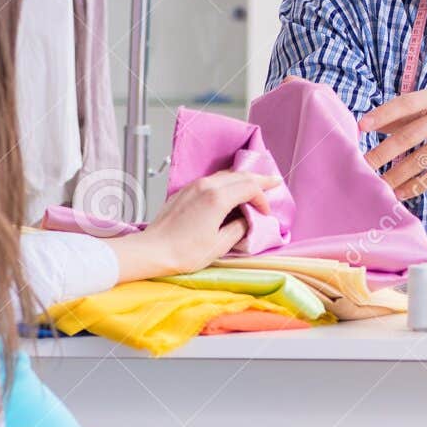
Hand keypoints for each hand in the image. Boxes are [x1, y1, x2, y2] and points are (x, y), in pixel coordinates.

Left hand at [109, 168, 282, 280]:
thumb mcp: (219, 245)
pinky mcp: (185, 191)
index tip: (266, 213)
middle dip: (258, 179)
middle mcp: (206, 186)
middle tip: (274, 181)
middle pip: (239, 175)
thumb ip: (238, 229)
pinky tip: (230, 191)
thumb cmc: (184, 252)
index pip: (250, 188)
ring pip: (225, 175)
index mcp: (217, 198)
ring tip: (255, 185)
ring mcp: (193, 186)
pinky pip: (212, 180)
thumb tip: (246, 220)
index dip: (263, 198)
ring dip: (242, 179)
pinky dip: (227, 183)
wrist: (152, 251)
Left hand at [360, 88, 426, 200]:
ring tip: (379, 186)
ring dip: (397, 175)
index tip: (360, 127)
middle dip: (382, 154)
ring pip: (421, 159)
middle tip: (362, 166)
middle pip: (408, 136)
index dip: (382, 115)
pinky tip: (403, 193)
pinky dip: (418, 186)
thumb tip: (375, 123)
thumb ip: (412, 112)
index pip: (405, 103)